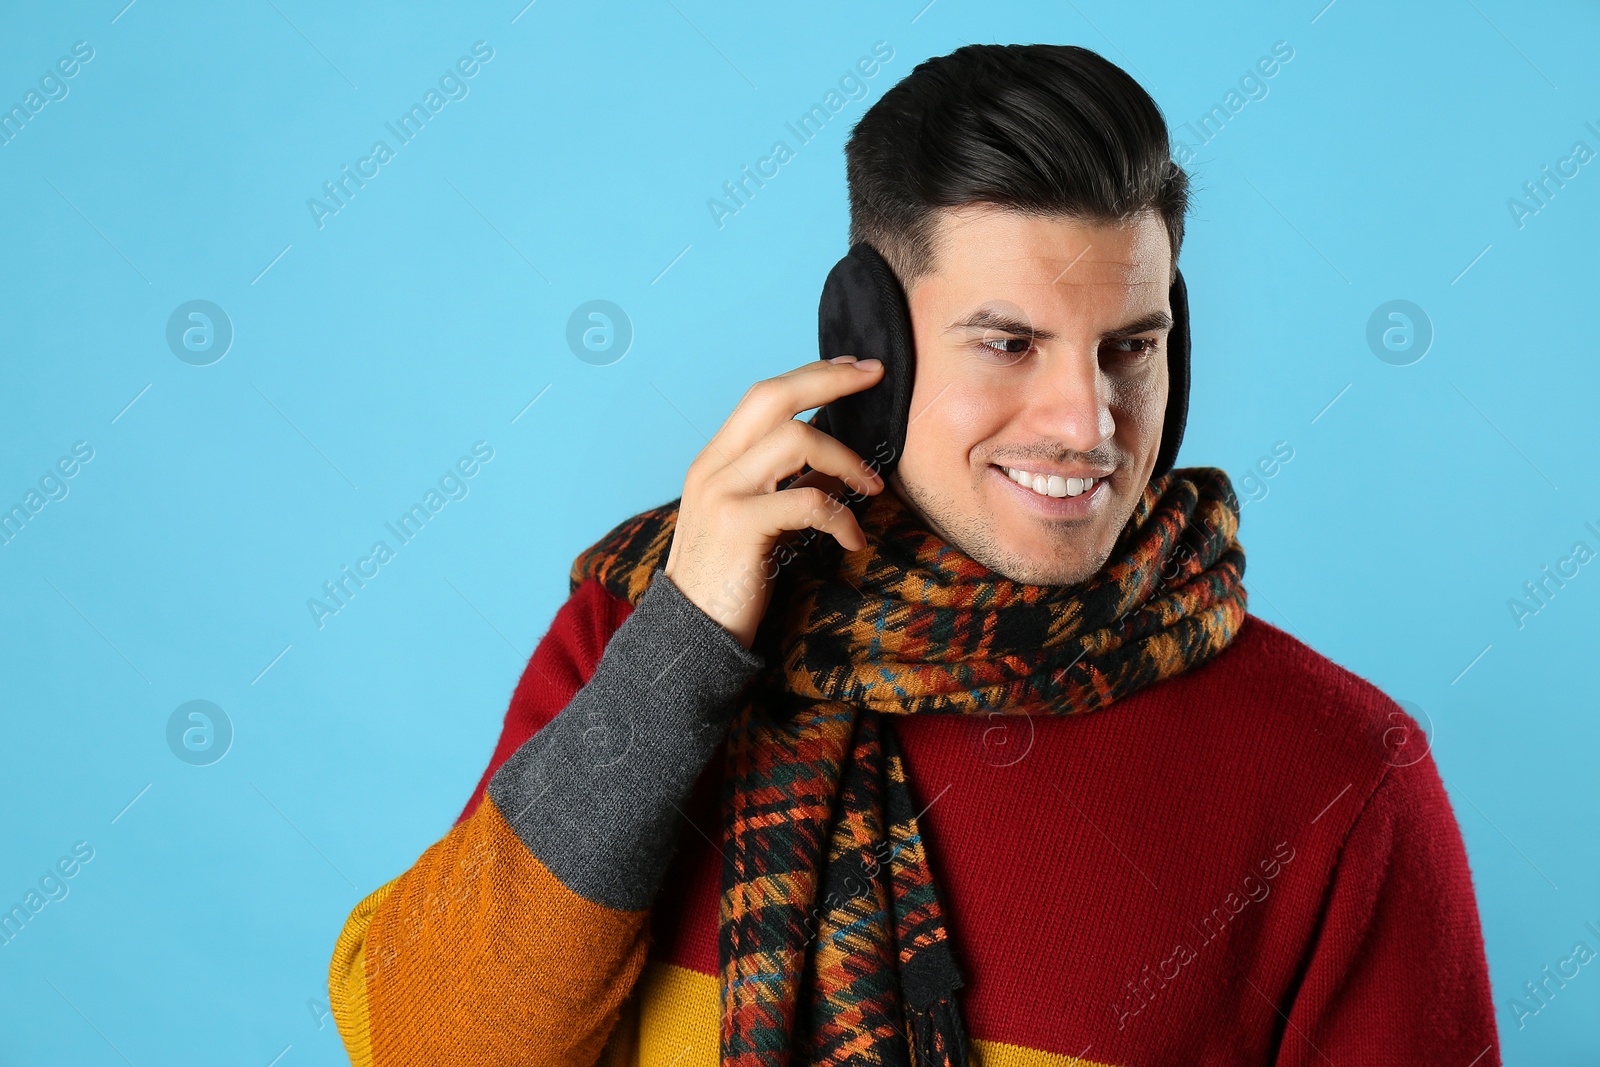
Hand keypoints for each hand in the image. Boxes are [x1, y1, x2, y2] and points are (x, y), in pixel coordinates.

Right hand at [663, 356, 885, 647]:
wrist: (689, 636)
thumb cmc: (729, 580)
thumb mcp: (750, 520)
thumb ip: (781, 485)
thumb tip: (835, 462)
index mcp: (714, 460)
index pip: (765, 396)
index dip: (813, 374)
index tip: (855, 367)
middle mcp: (713, 467)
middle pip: (774, 396)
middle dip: (831, 380)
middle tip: (876, 378)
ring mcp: (722, 493)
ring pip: (797, 440)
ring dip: (847, 461)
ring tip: (871, 489)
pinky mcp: (739, 525)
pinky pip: (809, 501)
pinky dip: (843, 518)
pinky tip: (853, 541)